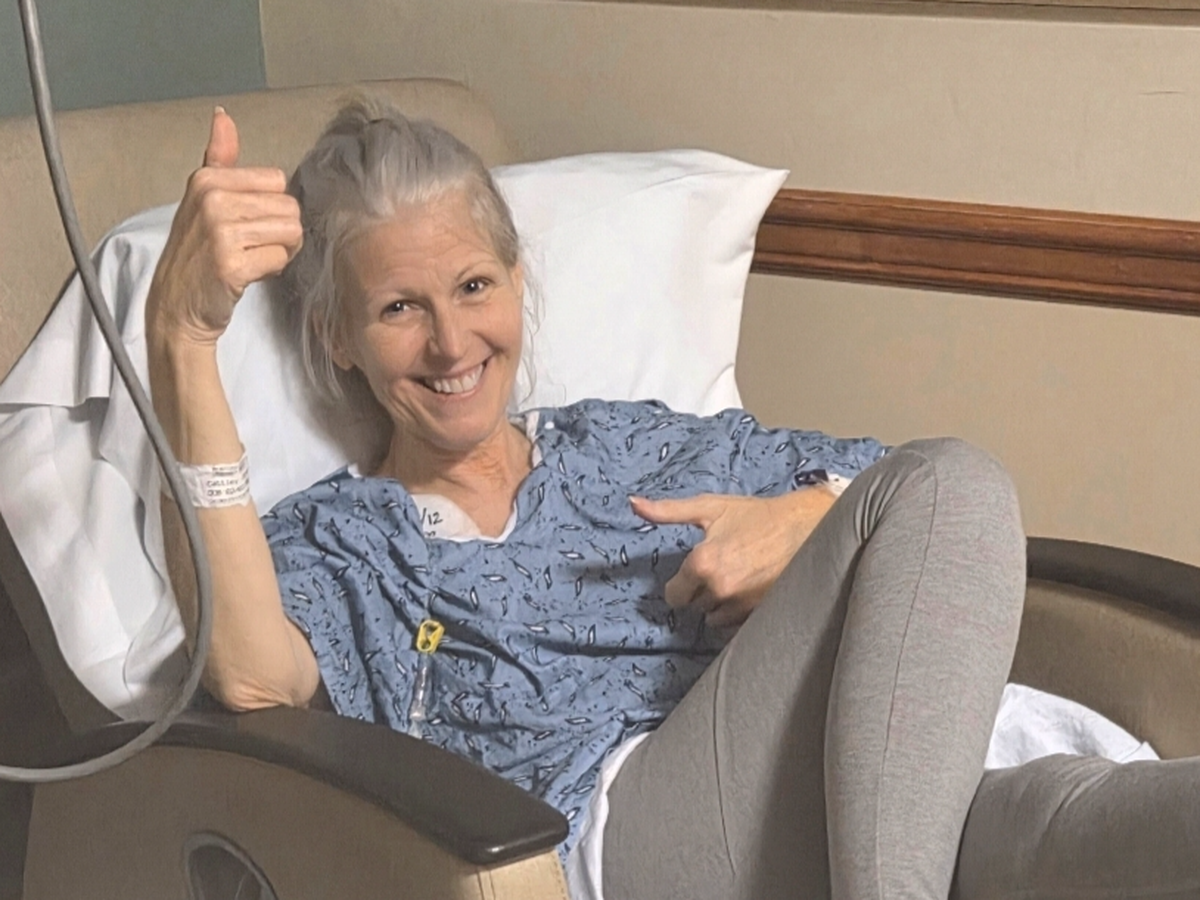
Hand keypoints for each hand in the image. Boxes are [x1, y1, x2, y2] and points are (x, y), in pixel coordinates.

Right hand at [147, 107, 302, 345]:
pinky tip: (248, 274)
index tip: (248, 223)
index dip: (272, 207)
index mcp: (207, 179)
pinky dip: (271, 270)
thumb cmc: (196, 254)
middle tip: (252, 246)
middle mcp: (212, 199)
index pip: (277, 180)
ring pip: (290, 232)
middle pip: (289, 207)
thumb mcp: (201, 198)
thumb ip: (219, 158)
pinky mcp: (231, 263)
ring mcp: (220, 231)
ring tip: (251, 259)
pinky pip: (280, 258)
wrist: (176, 306)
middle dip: (280, 231)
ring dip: (279, 251)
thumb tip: (223, 115)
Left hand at [630, 487, 836, 627]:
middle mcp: (720, 589)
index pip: (673, 596)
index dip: (680, 583)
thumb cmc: (755, 515)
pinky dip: (738, 611)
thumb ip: (667, 511)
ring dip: (719, 603)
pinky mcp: (760, 614)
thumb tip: (633, 503)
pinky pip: (736, 624)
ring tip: (737, 577)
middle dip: (701, 590)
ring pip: (715, 618)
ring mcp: (742, 605)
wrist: (805, 527)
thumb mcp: (709, 508)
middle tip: (720, 567)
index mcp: (702, 564)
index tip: (694, 570)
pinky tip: (750, 590)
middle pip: (694, 606)